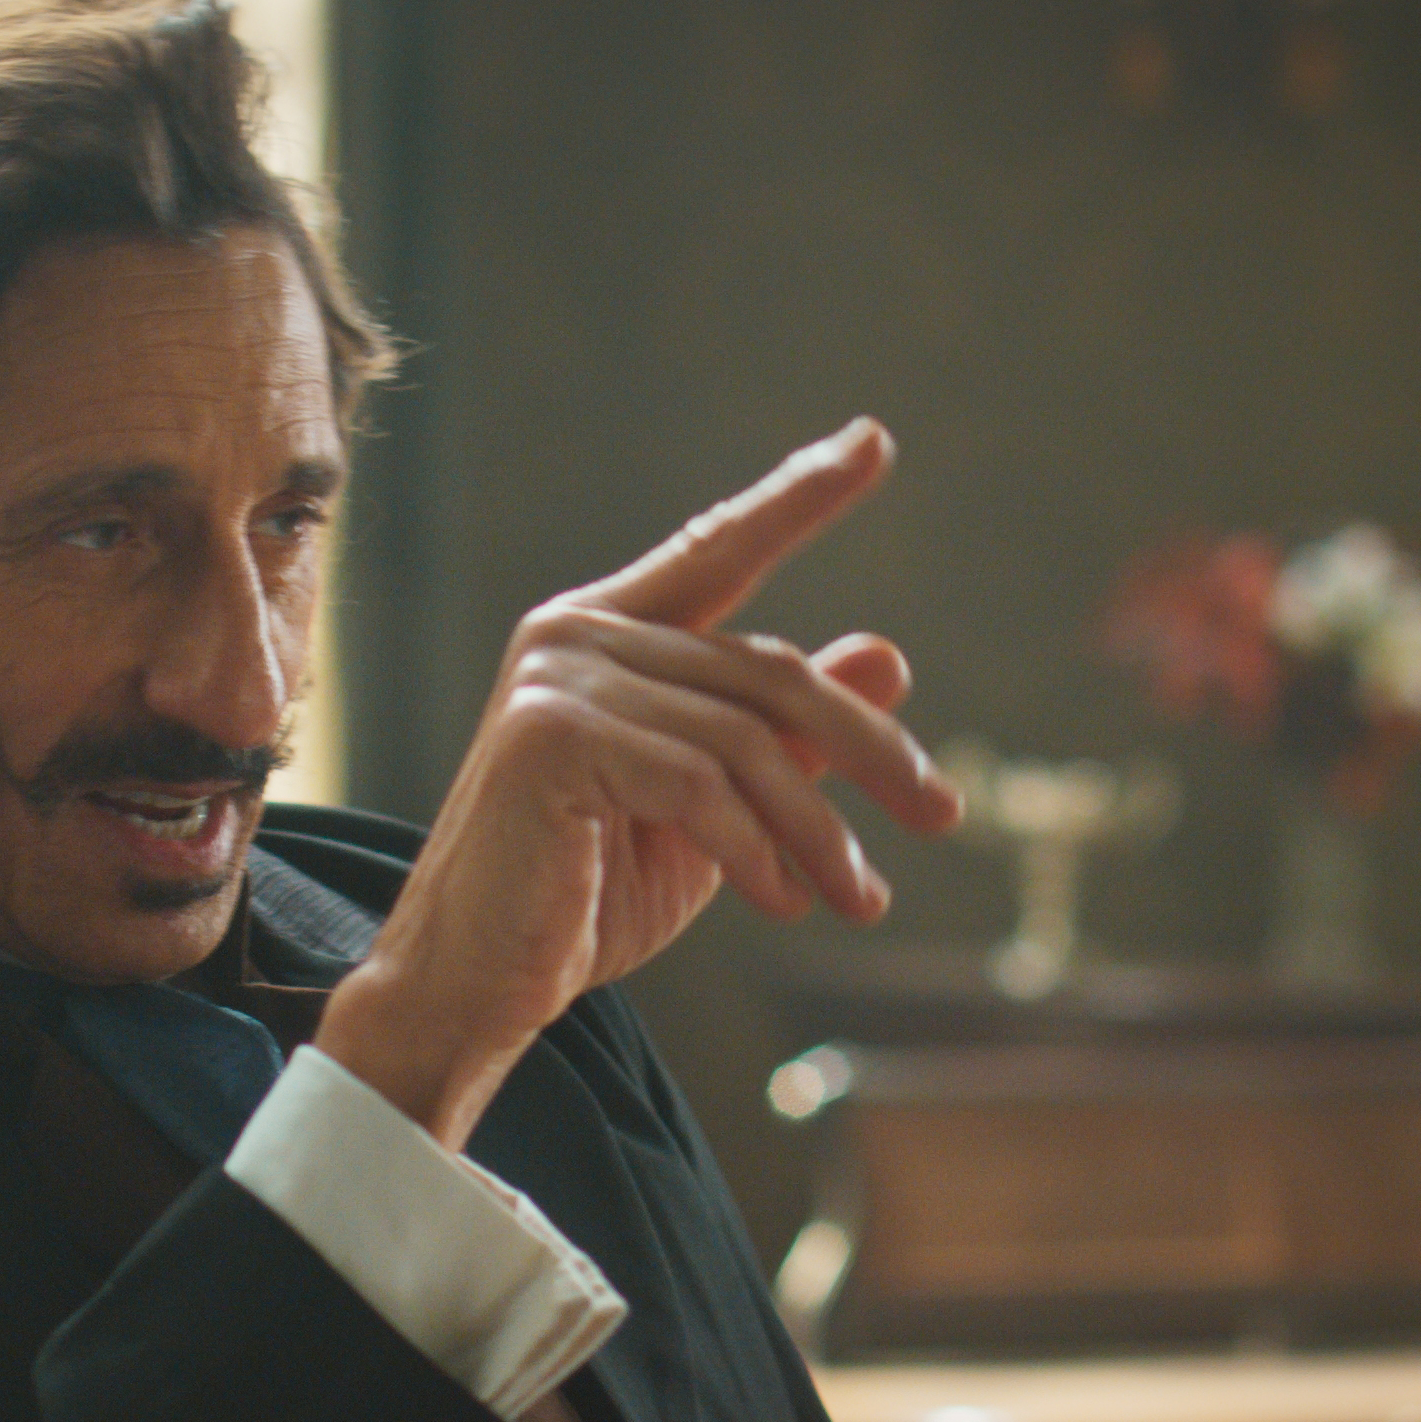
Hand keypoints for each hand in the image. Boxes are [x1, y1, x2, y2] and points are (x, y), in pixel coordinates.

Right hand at [314, 418, 959, 1150]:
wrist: (478, 980)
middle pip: (768, 671)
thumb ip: (788, 734)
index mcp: (608, 631)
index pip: (720, 547)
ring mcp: (557, 680)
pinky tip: (782, 902)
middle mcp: (577, 634)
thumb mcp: (717, 813)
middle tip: (942, 815)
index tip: (873, 441)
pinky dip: (758, 852)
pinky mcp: (551, 737)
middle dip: (869, 749)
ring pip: (746, 741)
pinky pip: (699, 784)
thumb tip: (890, 657)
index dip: (798, 496)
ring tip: (859, 899)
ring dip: (818, 832)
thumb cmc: (588, 896)